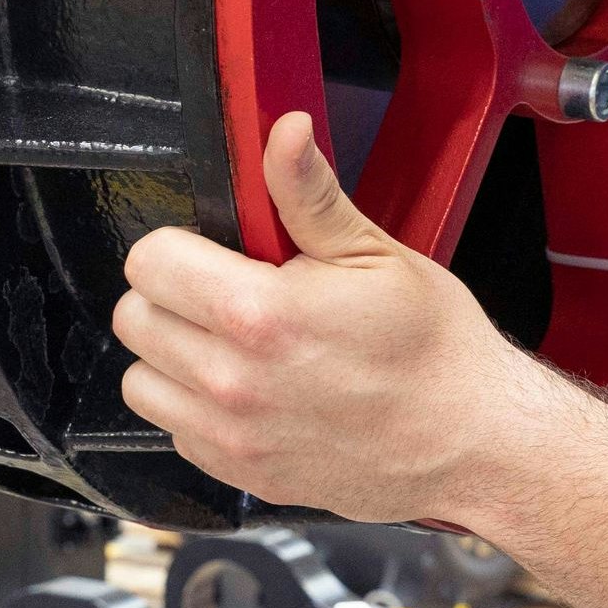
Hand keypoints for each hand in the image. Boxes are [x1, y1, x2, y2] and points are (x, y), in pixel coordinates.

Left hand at [117, 112, 556, 521]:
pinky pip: (175, 432)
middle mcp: (232, 381)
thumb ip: (308, 194)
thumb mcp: (375, 253)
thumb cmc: (435, 350)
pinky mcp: (240, 475)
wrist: (473, 442)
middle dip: (173, 296)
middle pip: (135, 318)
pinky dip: (197, 410)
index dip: (181, 246)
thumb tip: (282, 132)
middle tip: (229, 293)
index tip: (217, 252)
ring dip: (174, 357)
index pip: (149, 261)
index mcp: (259, 314)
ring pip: (141, 382)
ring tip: (233, 344)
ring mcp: (232, 437)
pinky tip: (250, 391)